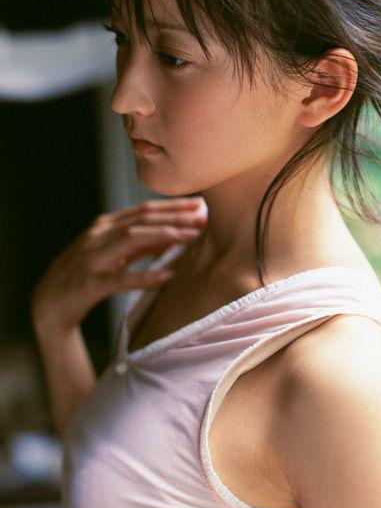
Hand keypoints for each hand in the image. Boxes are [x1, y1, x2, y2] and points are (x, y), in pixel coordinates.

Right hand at [30, 196, 207, 331]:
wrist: (50, 303)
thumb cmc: (88, 275)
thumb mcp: (115, 254)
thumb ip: (141, 243)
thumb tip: (175, 234)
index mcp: (105, 226)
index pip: (144, 210)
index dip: (172, 205)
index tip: (199, 204)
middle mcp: (99, 235)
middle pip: (142, 220)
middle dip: (175, 216)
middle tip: (203, 217)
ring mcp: (94, 257)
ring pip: (132, 239)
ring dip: (164, 236)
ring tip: (191, 237)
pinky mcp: (91, 283)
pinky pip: (122, 278)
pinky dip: (146, 276)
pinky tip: (168, 276)